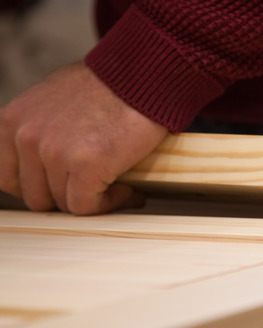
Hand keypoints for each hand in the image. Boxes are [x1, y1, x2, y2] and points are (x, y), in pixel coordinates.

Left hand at [0, 62, 167, 214]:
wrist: (140, 77)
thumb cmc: (107, 86)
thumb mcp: (52, 99)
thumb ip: (37, 127)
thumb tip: (41, 157)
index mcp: (12, 120)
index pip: (7, 177)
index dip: (39, 187)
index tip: (64, 186)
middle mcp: (26, 137)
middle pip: (37, 197)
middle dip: (68, 195)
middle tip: (95, 188)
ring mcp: (54, 153)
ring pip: (65, 204)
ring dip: (94, 200)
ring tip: (117, 185)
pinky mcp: (85, 165)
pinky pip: (87, 207)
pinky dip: (110, 203)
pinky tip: (127, 190)